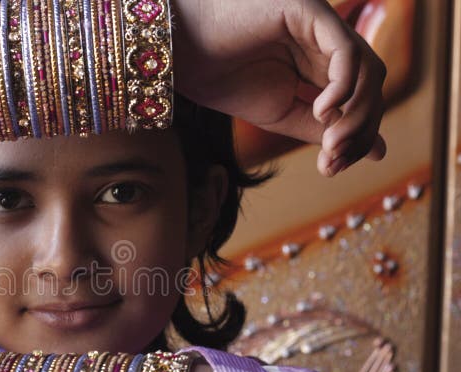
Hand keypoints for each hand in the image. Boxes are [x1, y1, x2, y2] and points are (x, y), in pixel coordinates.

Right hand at [173, 0, 386, 175]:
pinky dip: (344, 85)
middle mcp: (327, 42)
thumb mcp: (282, 115)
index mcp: (320, 64)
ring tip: (329, 142)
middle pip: (372, 86)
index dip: (356, 137)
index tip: (332, 169)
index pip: (361, 99)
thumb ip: (325, 129)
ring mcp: (322, 25)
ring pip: (368, 69)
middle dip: (360, 128)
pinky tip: (321, 111)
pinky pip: (346, 50)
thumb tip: (378, 150)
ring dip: (357, 113)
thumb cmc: (223, 81)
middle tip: (333, 159)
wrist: (181, 55)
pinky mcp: (310, 11)